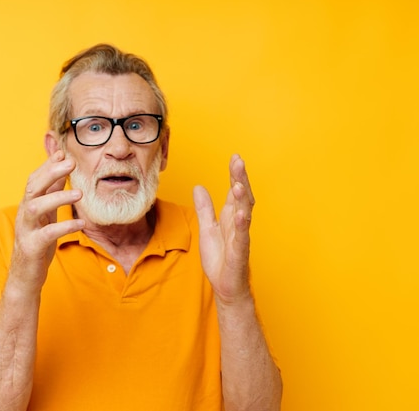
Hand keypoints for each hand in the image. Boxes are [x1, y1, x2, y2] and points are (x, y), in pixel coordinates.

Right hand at [9, 150, 84, 293]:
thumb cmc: (37, 243)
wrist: (25, 276)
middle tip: (71, 163)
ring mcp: (26, 230)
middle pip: (33, 187)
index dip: (48, 165)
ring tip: (79, 193)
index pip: (35, 179)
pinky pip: (46, 234)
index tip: (63, 152)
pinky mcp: (31, 247)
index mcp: (29, 205)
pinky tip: (80, 224)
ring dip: (57, 197)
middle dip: (50, 173)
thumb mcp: (46, 215)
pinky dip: (63, 227)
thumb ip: (51, 194)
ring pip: (35, 207)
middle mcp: (24, 214)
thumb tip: (60, 170)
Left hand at [193, 154, 254, 304]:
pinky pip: (242, 238)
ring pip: (244, 214)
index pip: (234, 192)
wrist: (225, 286)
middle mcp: (238, 224)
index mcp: (230, 217)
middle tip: (238, 162)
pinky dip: (241, 226)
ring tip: (238, 184)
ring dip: (242, 199)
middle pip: (242, 198)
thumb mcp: (206, 228)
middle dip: (240, 179)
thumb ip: (204, 208)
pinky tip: (240, 214)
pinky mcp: (239, 253)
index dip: (235, 175)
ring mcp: (240, 238)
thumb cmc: (219, 259)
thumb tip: (199, 187)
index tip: (235, 158)